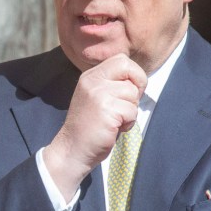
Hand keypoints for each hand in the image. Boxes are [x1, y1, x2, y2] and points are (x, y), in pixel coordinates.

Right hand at [43, 53, 146, 201]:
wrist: (72, 150)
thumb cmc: (90, 128)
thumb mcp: (96, 98)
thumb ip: (112, 85)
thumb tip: (138, 79)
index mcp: (90, 76)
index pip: (121, 60)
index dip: (134, 74)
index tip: (131, 91)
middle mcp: (93, 81)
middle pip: (129, 69)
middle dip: (138, 86)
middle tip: (129, 104)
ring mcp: (98, 95)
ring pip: (132, 93)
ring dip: (131, 110)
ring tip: (116, 121)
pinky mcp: (106, 110)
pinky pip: (131, 111)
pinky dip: (128, 123)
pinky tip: (115, 128)